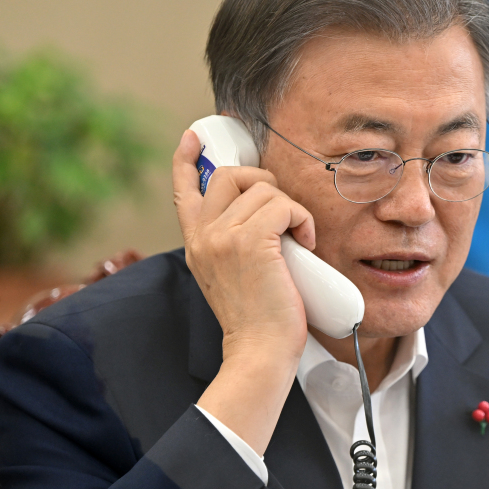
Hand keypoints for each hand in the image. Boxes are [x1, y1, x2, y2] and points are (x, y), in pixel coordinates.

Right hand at [172, 128, 314, 452]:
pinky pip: (285, 205)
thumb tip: (264, 217)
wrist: (259, 351)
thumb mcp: (233, 276)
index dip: (188, 159)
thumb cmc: (259, 320)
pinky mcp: (250, 240)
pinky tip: (305, 246)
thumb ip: (235, 244)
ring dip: (291, 210)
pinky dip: (303, 221)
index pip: (184, 189)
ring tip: (298, 241)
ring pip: (263, 188)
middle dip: (266, 182)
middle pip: (231, 175)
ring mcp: (223, 236)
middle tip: (285, 213)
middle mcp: (203, 235)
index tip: (195, 138)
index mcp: (196, 243)